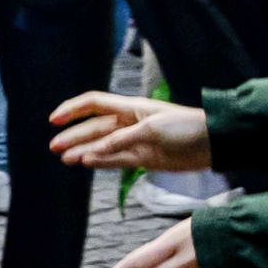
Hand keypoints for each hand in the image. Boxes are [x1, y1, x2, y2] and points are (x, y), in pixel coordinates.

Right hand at [48, 91, 208, 172]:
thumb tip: (93, 152)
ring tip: (64, 158)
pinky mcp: (143, 159)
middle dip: (73, 136)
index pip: (94, 104)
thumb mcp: (152, 130)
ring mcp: (134, 142)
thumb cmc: (185, 128)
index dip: (72, 110)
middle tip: (54, 147)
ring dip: (82, 150)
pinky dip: (99, 162)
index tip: (54, 120)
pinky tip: (85, 163)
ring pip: (101, 146)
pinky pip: (115, 160)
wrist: (213, 144)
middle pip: (94, 128)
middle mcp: (128, 124)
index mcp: (130, 108)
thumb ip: (121, 140)